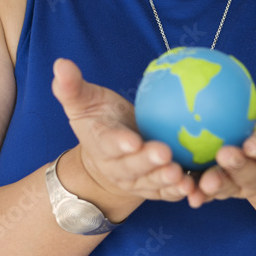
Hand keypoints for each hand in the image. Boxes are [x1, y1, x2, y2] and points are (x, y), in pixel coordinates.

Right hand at [51, 58, 199, 202]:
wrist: (107, 157)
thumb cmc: (99, 121)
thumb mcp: (83, 102)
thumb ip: (71, 86)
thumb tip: (61, 63)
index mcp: (101, 145)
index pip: (108, 144)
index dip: (120, 143)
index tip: (132, 140)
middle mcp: (118, 168)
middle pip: (132, 167)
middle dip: (147, 162)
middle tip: (164, 154)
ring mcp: (136, 181)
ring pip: (151, 183)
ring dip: (166, 180)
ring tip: (180, 173)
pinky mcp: (154, 188)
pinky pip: (167, 192)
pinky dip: (180, 191)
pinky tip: (195, 185)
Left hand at [186, 98, 255, 208]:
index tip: (255, 143)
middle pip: (250, 176)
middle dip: (238, 168)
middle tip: (225, 155)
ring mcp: (242, 185)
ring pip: (228, 186)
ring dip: (214, 185)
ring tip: (201, 183)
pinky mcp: (224, 186)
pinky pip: (208, 189)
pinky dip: (197, 191)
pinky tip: (182, 188)